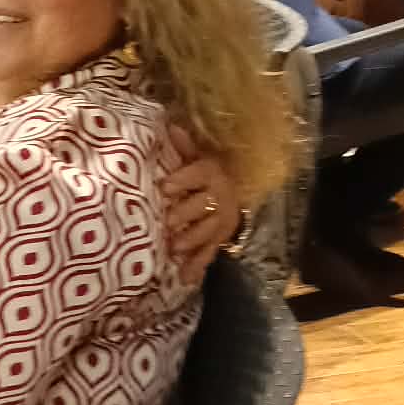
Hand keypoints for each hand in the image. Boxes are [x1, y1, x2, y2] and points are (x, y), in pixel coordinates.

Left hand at [162, 127, 240, 282]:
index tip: (164, 187)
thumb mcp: (198, 154)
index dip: (182, 180)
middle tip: (167, 223)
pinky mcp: (221, 239)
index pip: (199, 174)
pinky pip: (210, 253)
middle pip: (203, 206)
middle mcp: (221, 196)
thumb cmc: (206, 170)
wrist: (240, 186)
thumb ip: (185, 146)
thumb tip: (171, 126)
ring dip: (191, 241)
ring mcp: (222, 220)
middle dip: (185, 215)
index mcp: (213, 172)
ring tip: (173, 249)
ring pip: (207, 231)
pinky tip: (185, 278)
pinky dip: (197, 266)